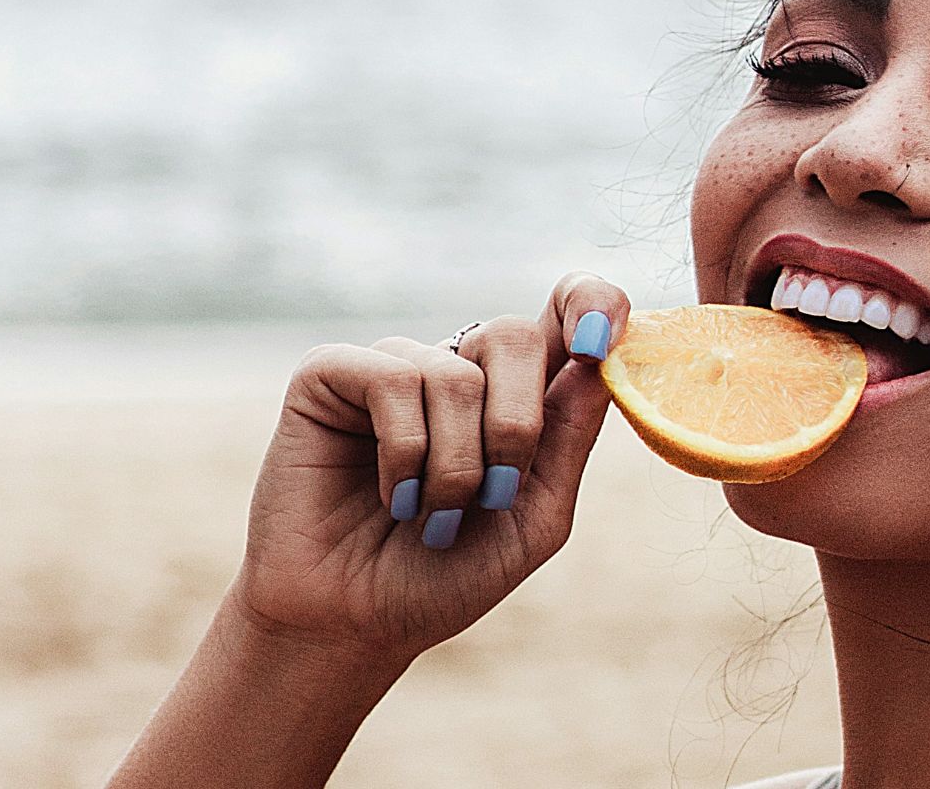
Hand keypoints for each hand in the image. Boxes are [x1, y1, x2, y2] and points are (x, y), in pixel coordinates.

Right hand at [224, 271, 628, 666]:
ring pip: (456, 374)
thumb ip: (571, 437)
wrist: (355, 625)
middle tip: (495, 495)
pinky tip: (390, 495)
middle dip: (515, 428)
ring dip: (456, 466)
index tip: (598, 345)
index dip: (592, 303)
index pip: (567, 309)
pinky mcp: (330, 374)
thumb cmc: (446, 575)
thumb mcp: (537, 516)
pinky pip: (393, 380)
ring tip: (434, 516)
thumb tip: (599, 359)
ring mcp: (394, 365)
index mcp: (516, 393)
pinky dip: (404, 453)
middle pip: (513, 335)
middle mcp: (457, 366)